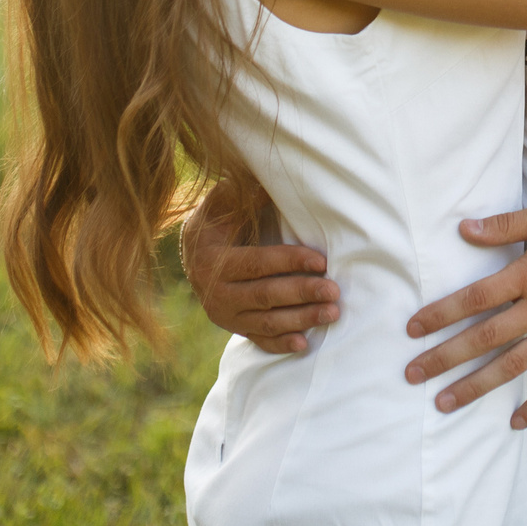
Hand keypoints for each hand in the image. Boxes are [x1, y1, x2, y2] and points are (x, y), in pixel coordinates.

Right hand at [179, 181, 338, 354]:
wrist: (192, 253)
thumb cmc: (217, 221)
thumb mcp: (221, 203)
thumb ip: (244, 195)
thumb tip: (269, 182)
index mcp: (212, 261)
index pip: (257, 264)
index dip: (289, 261)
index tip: (321, 260)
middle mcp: (217, 294)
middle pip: (265, 295)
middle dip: (302, 293)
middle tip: (333, 291)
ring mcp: (225, 315)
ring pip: (266, 321)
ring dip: (301, 318)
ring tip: (332, 312)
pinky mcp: (235, 327)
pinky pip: (260, 339)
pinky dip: (281, 343)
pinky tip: (304, 343)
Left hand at [403, 193, 526, 427]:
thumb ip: (507, 225)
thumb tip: (464, 229)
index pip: (474, 297)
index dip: (440, 313)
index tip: (412, 330)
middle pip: (484, 337)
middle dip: (444, 357)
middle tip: (412, 375)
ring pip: (513, 365)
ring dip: (477, 386)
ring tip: (445, 403)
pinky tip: (516, 422)